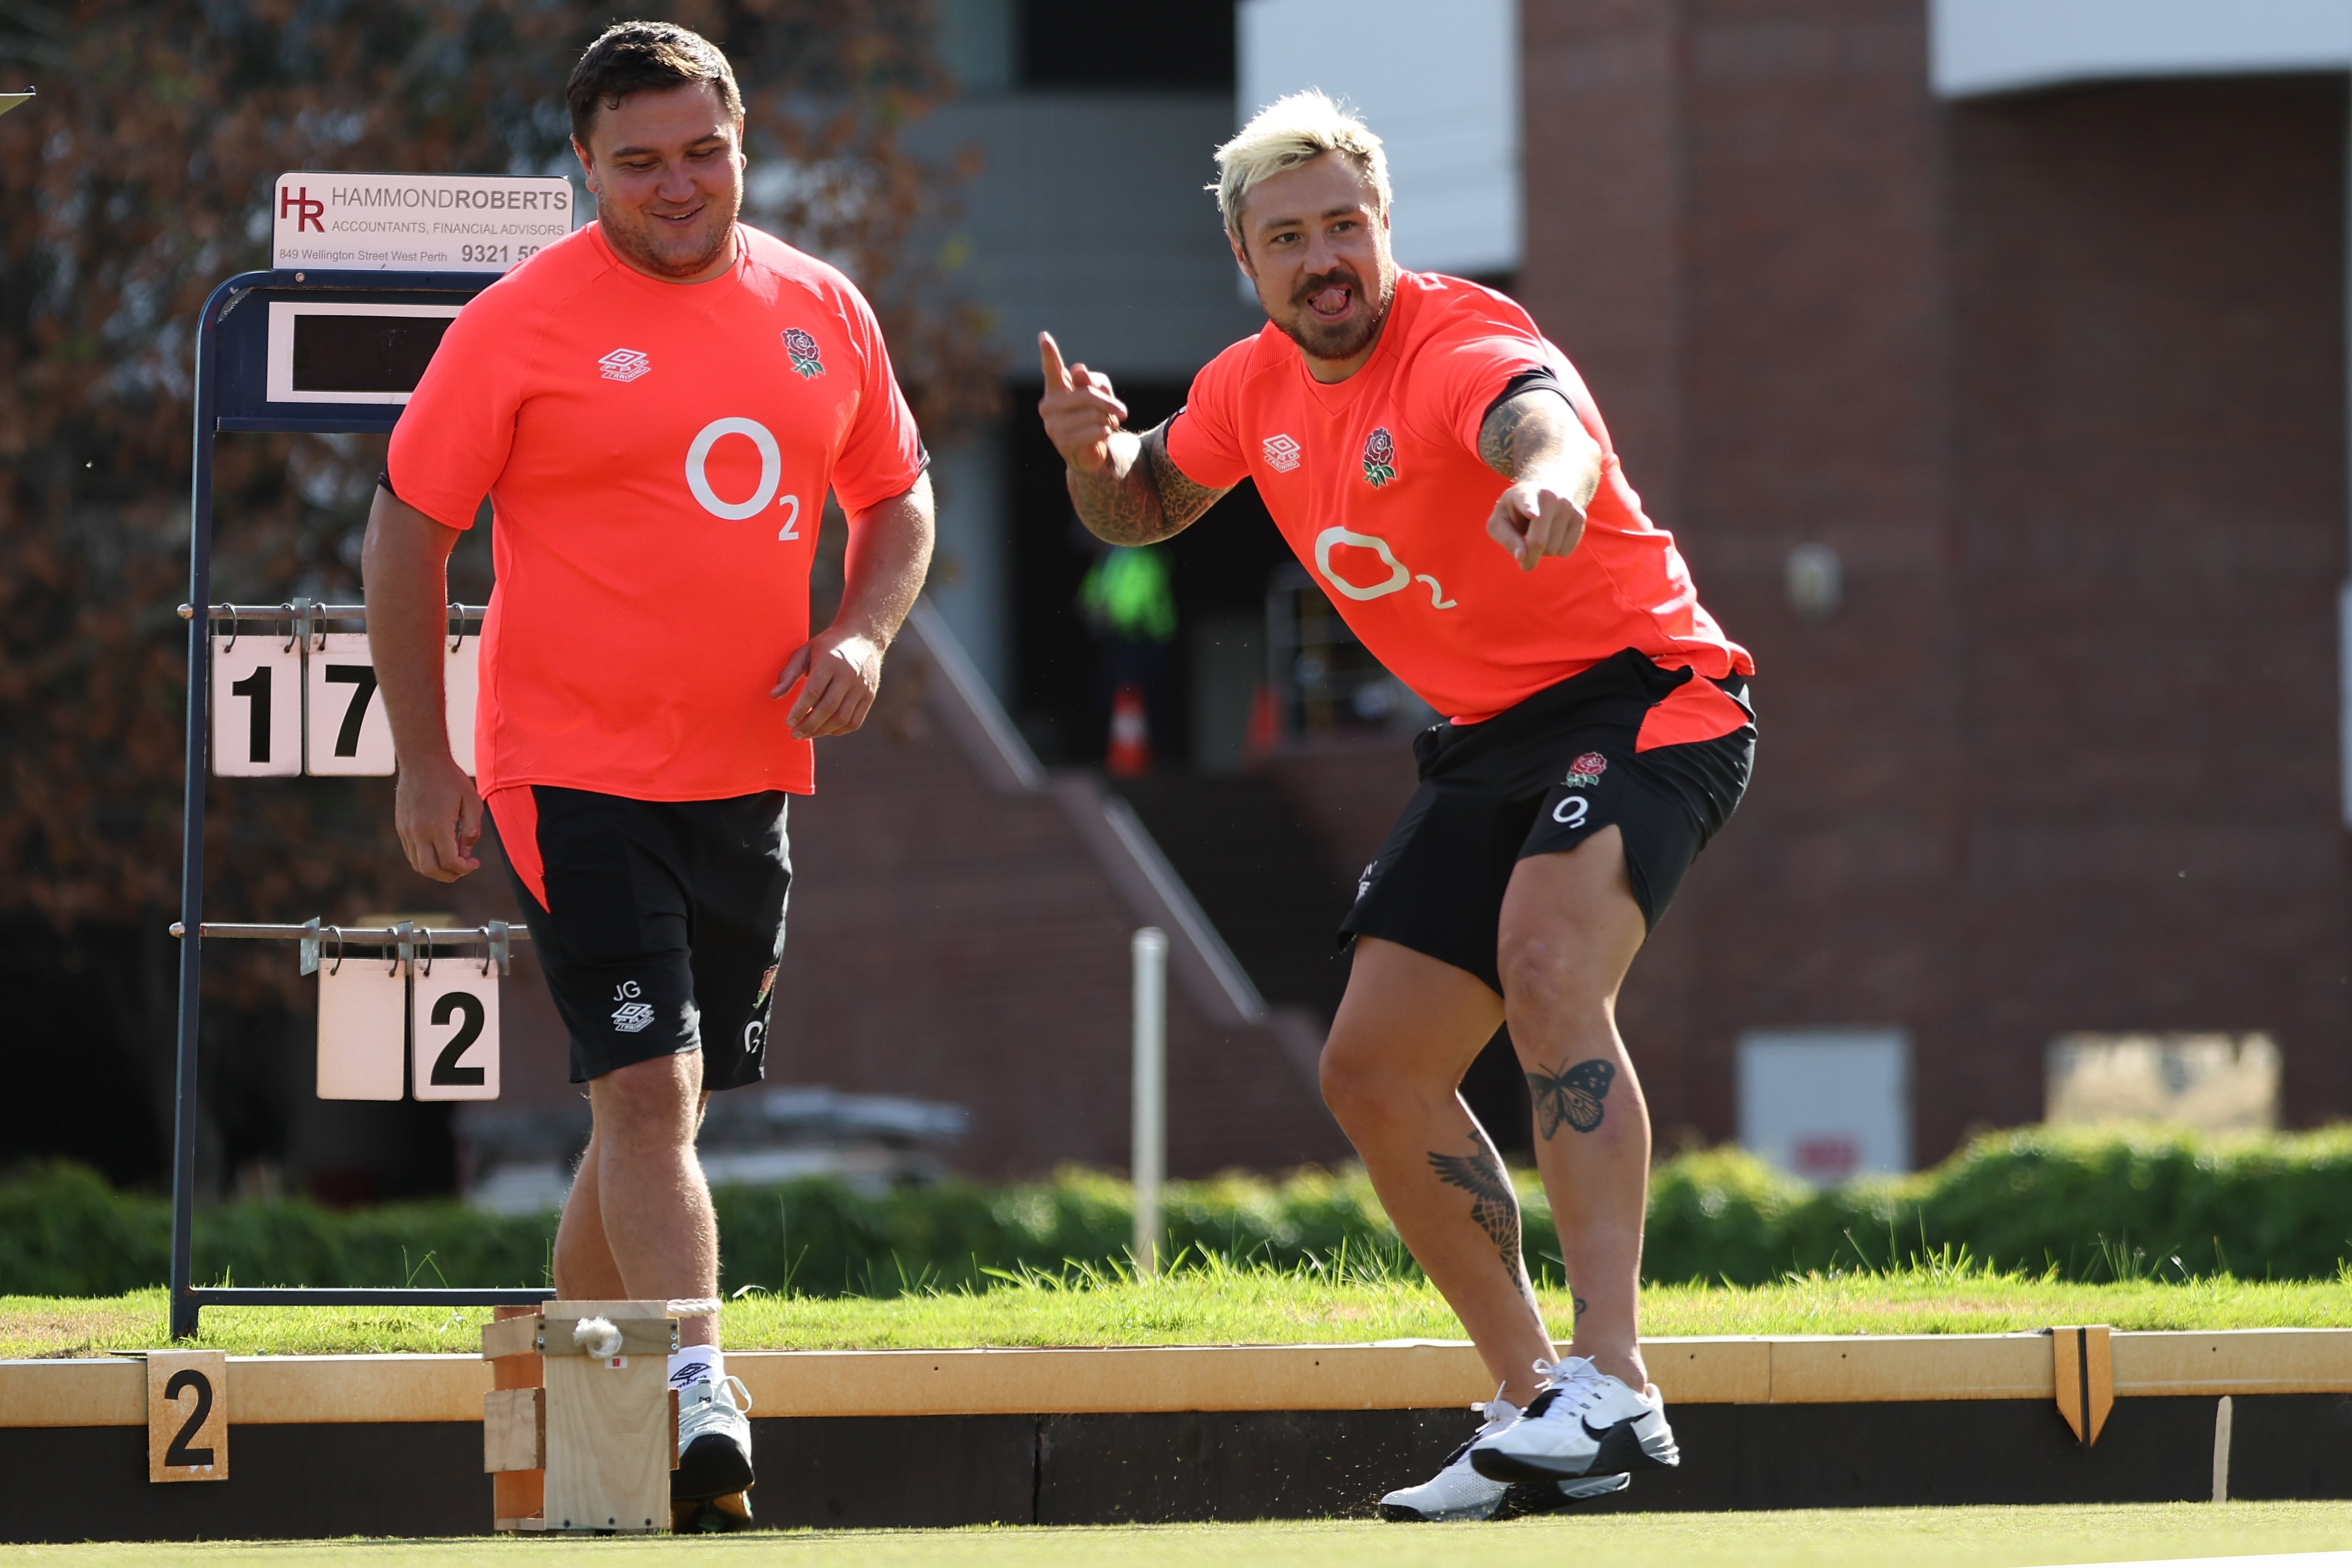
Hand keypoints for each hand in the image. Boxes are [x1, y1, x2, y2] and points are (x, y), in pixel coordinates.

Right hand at [394, 753, 482, 881]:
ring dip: (436, 870)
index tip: (474, 863)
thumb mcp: (471, 801)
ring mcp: (406, 830)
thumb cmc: (450, 779)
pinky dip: (425, 859)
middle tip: (463, 869)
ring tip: (452, 862)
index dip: (464, 869)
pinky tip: (439, 851)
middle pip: (430, 870)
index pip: (449, 861)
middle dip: (449, 876)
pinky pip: (411, 853)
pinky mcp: (401, 827)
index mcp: (437, 826)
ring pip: (417, 864)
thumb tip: (466, 853)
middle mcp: (418, 831)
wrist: (421, 761)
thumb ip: (472, 830)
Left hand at [773, 626, 885, 737]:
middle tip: (795, 734)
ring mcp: (862, 687)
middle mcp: (849, 675)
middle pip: (828, 708)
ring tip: (807, 733)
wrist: (863, 638)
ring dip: (822, 730)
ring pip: (842, 718)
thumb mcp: (805, 651)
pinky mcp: (869, 696)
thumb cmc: (828, 646)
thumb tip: (774, 695)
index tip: (788, 723)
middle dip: (809, 725)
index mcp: (830, 661)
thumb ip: (789, 673)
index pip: (813, 691)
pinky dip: (838, 730)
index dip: (799, 710)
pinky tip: (825, 729)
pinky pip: (854, 721)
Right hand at [1037, 331, 1127, 476]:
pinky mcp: (1062, 443)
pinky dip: (1106, 431)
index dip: (1048, 353)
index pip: (1052, 368)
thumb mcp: (1099, 395)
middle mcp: (1048, 405)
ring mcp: (1052, 425)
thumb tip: (1081, 372)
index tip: (1044, 336)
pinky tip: (1103, 435)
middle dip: (1109, 403)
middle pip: (1087, 393)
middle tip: (1122, 412)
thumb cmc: (1094, 417)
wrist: (1091, 451)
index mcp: (1055, 388)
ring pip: (1094, 414)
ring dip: (1109, 420)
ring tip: (1107, 425)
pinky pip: (1095, 430)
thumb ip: (1092, 382)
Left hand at [1486, 478, 1586, 571]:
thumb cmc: (1515, 511)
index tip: (1533, 514)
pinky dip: (1556, 552)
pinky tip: (1551, 536)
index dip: (1529, 508)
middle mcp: (1549, 496)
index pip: (1527, 501)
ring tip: (1537, 535)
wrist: (1544, 491)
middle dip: (1529, 558)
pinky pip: (1566, 551)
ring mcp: (1567, 506)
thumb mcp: (1500, 522)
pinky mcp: (1580, 517)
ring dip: (1542, 552)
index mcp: (1525, 493)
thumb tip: (1523, 557)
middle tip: (1523, 560)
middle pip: (1539, 540)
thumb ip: (1507, 539)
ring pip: (1553, 549)